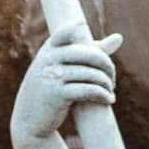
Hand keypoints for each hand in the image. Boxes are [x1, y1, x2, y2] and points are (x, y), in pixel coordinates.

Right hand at [12, 29, 125, 146]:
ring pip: (91, 74)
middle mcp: (48, 60)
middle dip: (106, 65)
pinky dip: (103, 95)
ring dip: (106, 83)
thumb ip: (92, 50)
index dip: (76, 29)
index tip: (86, 32)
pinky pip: (88, 90)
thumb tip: (119, 37)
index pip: (64, 32)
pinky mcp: (57, 95)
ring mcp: (52, 77)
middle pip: (88, 54)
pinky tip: (109, 100)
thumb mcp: (65, 67)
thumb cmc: (52, 88)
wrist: (29, 119)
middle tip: (112, 78)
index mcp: (49, 49)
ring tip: (110, 90)